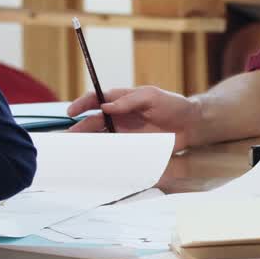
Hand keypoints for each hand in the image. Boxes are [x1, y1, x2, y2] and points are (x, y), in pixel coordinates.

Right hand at [67, 86, 200, 151]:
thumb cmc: (173, 105)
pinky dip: (104, 156)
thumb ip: (130, 100)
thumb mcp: (152, 96)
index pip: (96, 100)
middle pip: (93, 122)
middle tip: (68, 138)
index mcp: (122, 100)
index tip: (72, 112)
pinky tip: (96, 162)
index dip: (82, 104)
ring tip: (76, 152)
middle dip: (79, 129)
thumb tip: (106, 106)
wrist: (191, 124)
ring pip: (100, 138)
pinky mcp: (132, 147)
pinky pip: (114, 151)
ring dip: (88, 144)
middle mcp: (119, 116)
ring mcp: (124, 132)